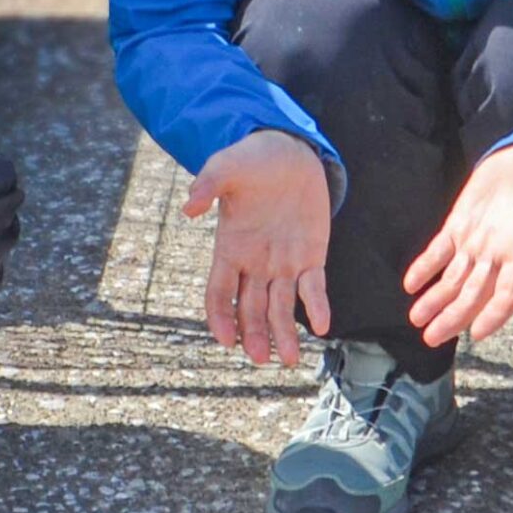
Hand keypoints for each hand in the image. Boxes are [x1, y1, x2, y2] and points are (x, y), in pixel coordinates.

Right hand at [184, 130, 332, 366]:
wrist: (288, 152)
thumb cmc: (251, 161)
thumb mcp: (226, 166)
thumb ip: (206, 185)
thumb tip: (189, 207)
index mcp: (229, 249)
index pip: (219, 293)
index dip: (221, 317)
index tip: (226, 340)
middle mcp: (254, 264)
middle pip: (250, 309)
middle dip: (255, 335)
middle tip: (261, 358)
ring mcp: (283, 264)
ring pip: (281, 308)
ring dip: (284, 333)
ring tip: (289, 360)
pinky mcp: (311, 257)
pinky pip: (313, 288)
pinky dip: (317, 306)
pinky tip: (322, 326)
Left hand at [404, 139, 512, 348]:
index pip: (508, 293)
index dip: (494, 314)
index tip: (478, 333)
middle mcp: (497, 252)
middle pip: (473, 294)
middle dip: (453, 317)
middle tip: (432, 338)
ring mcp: (476, 239)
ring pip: (453, 278)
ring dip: (435, 300)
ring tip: (416, 320)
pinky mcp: (459, 222)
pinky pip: (438, 249)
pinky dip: (424, 266)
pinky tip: (410, 285)